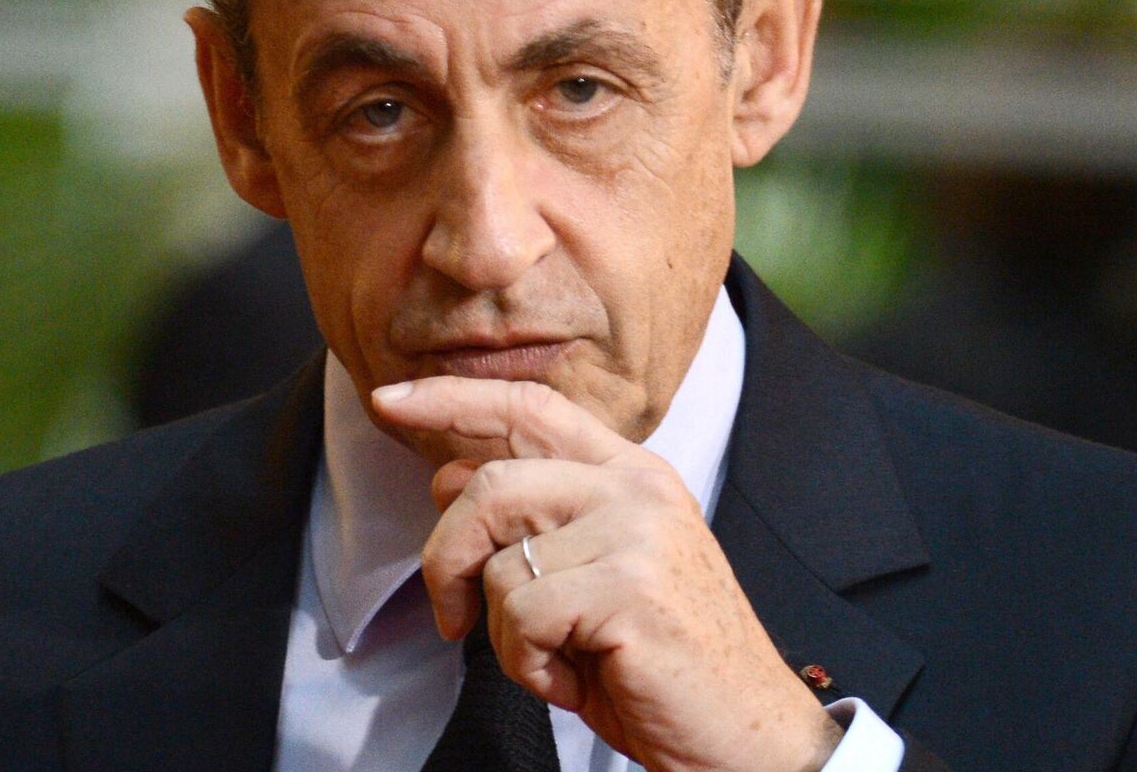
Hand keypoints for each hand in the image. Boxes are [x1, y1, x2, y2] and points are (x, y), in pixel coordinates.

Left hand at [373, 376, 841, 771]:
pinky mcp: (629, 588)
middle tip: (449, 615)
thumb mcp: (590, 576)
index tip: (390, 401)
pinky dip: (528, 665)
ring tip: (554, 657)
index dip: (454, 399)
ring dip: (501, 632)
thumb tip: (444, 474)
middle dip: (444, 556)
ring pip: (499, 561)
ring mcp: (638, 534)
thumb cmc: (660, 665)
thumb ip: (531, 519)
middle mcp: (637, 491)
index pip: (532, 408)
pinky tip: (577, 680)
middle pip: (490, 484)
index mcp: (632, 475)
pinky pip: (520, 616)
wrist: (746, 736)